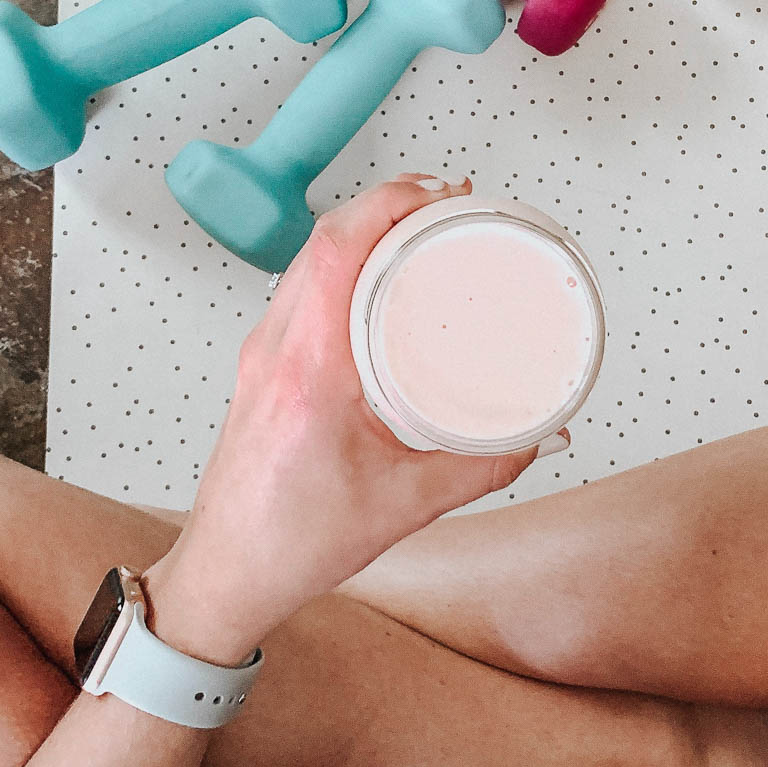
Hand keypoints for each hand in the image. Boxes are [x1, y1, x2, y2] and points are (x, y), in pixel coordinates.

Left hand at [143, 175, 551, 662]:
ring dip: (360, 228)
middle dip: (386, 203)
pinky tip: (373, 273)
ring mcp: (262, 352)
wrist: (228, 571)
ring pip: (305, 258)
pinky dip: (340, 261)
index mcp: (307, 372)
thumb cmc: (291, 543)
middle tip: (443, 202)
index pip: (336, 251)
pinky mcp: (262, 363)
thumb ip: (484, 467)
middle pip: (322, 239)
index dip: (388, 204)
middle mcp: (276, 349)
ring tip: (415, 224)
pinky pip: (299, 286)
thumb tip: (539, 435)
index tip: (437, 195)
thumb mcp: (407, 506)